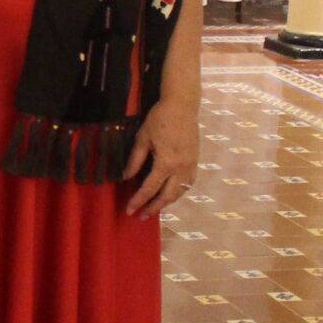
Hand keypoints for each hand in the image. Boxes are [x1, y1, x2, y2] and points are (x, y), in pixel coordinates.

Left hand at [121, 94, 198, 216]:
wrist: (182, 106)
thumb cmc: (159, 119)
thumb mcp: (143, 138)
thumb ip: (135, 160)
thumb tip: (126, 177)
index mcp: (166, 163)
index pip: (150, 189)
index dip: (138, 201)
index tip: (129, 210)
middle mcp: (181, 169)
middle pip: (167, 196)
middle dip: (154, 208)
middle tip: (141, 216)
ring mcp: (191, 166)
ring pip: (180, 192)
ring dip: (167, 202)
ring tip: (154, 208)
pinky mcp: (196, 162)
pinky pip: (188, 184)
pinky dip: (178, 192)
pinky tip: (170, 194)